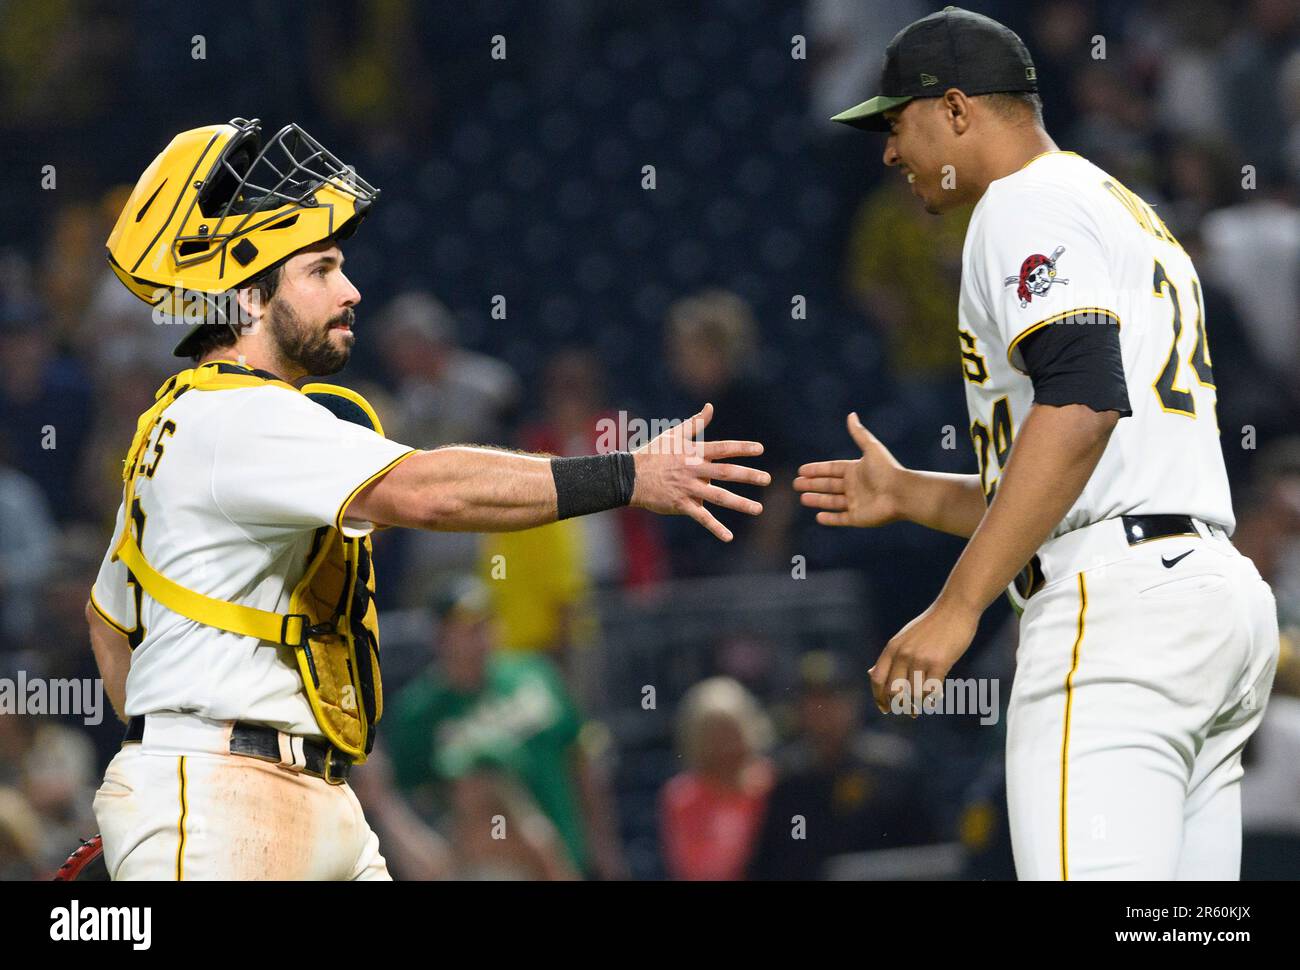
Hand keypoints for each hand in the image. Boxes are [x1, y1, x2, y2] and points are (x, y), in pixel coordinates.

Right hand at [631, 403, 768, 541]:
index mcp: (694, 453)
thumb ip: (696, 423)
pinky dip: (715, 528)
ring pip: (719, 496)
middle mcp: (694, 470)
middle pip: (726, 472)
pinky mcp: (681, 504)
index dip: (742, 448)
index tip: (760, 449)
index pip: (723, 448)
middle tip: (767, 479)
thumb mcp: (674, 435)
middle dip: (748, 475)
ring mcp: (689, 489)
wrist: (630, 476)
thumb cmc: (653, 453)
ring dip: (740, 503)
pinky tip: (729, 536)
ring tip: (758, 509)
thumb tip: (710, 407)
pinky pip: (701, 517)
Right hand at [794, 412, 907, 527]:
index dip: (817, 469)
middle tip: (796, 484)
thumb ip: (859, 433)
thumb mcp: (871, 448)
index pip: (832, 469)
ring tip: (802, 498)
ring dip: (817, 500)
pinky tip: (818, 516)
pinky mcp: (858, 518)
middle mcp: (855, 486)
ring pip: (832, 502)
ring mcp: (856, 503)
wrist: (901, 493)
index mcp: (856, 470)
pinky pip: (840, 519)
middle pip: (829, 485)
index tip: (801, 470)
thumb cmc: (887, 470)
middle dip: (812, 484)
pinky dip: (829, 518)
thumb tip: (851, 414)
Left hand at [869, 598, 979, 715]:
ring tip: (919, 709)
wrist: (955, 609)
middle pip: (893, 691)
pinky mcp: (939, 663)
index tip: (885, 708)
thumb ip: (889, 657)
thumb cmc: (931, 625)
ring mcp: (920, 658)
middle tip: (906, 712)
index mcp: (892, 648)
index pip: (877, 679)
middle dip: (898, 705)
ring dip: (915, 706)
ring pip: (913, 694)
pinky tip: (932, 700)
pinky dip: (931, 700)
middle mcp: (903, 654)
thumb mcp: (903, 638)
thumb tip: (870, 674)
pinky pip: (931, 690)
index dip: (879, 697)